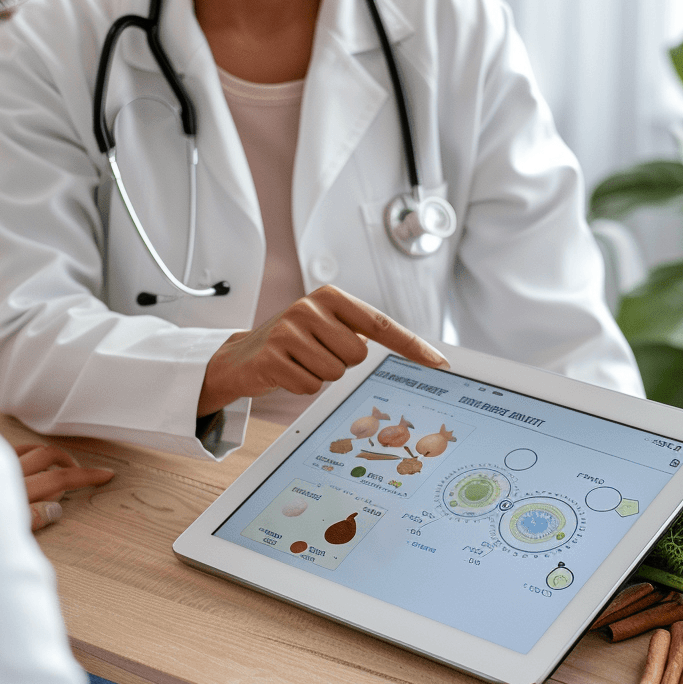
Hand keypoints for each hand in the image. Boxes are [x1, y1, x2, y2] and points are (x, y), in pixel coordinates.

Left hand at [15, 444, 113, 530]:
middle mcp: (9, 474)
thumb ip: (32, 519)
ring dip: (48, 455)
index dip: (86, 476)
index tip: (105, 474)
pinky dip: (24, 452)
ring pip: (29, 448)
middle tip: (79, 472)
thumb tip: (55, 509)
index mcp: (19, 493)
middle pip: (48, 455)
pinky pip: (9, 450)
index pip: (60, 479)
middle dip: (69, 461)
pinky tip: (26, 462)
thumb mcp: (4, 536)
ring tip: (56, 464)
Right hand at [197, 285, 449, 415]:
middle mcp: (310, 307)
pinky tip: (286, 372)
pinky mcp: (274, 356)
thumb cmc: (294, 343)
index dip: (413, 346)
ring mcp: (289, 330)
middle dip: (341, 362)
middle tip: (316, 354)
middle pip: (358, 356)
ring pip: (335, 373)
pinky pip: (311, 386)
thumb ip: (360, 330)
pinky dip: (301, 386)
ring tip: (300, 362)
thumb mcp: (327, 326)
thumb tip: (412, 351)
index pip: (382, 324)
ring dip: (320, 375)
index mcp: (330, 296)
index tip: (441, 363)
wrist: (242, 357)